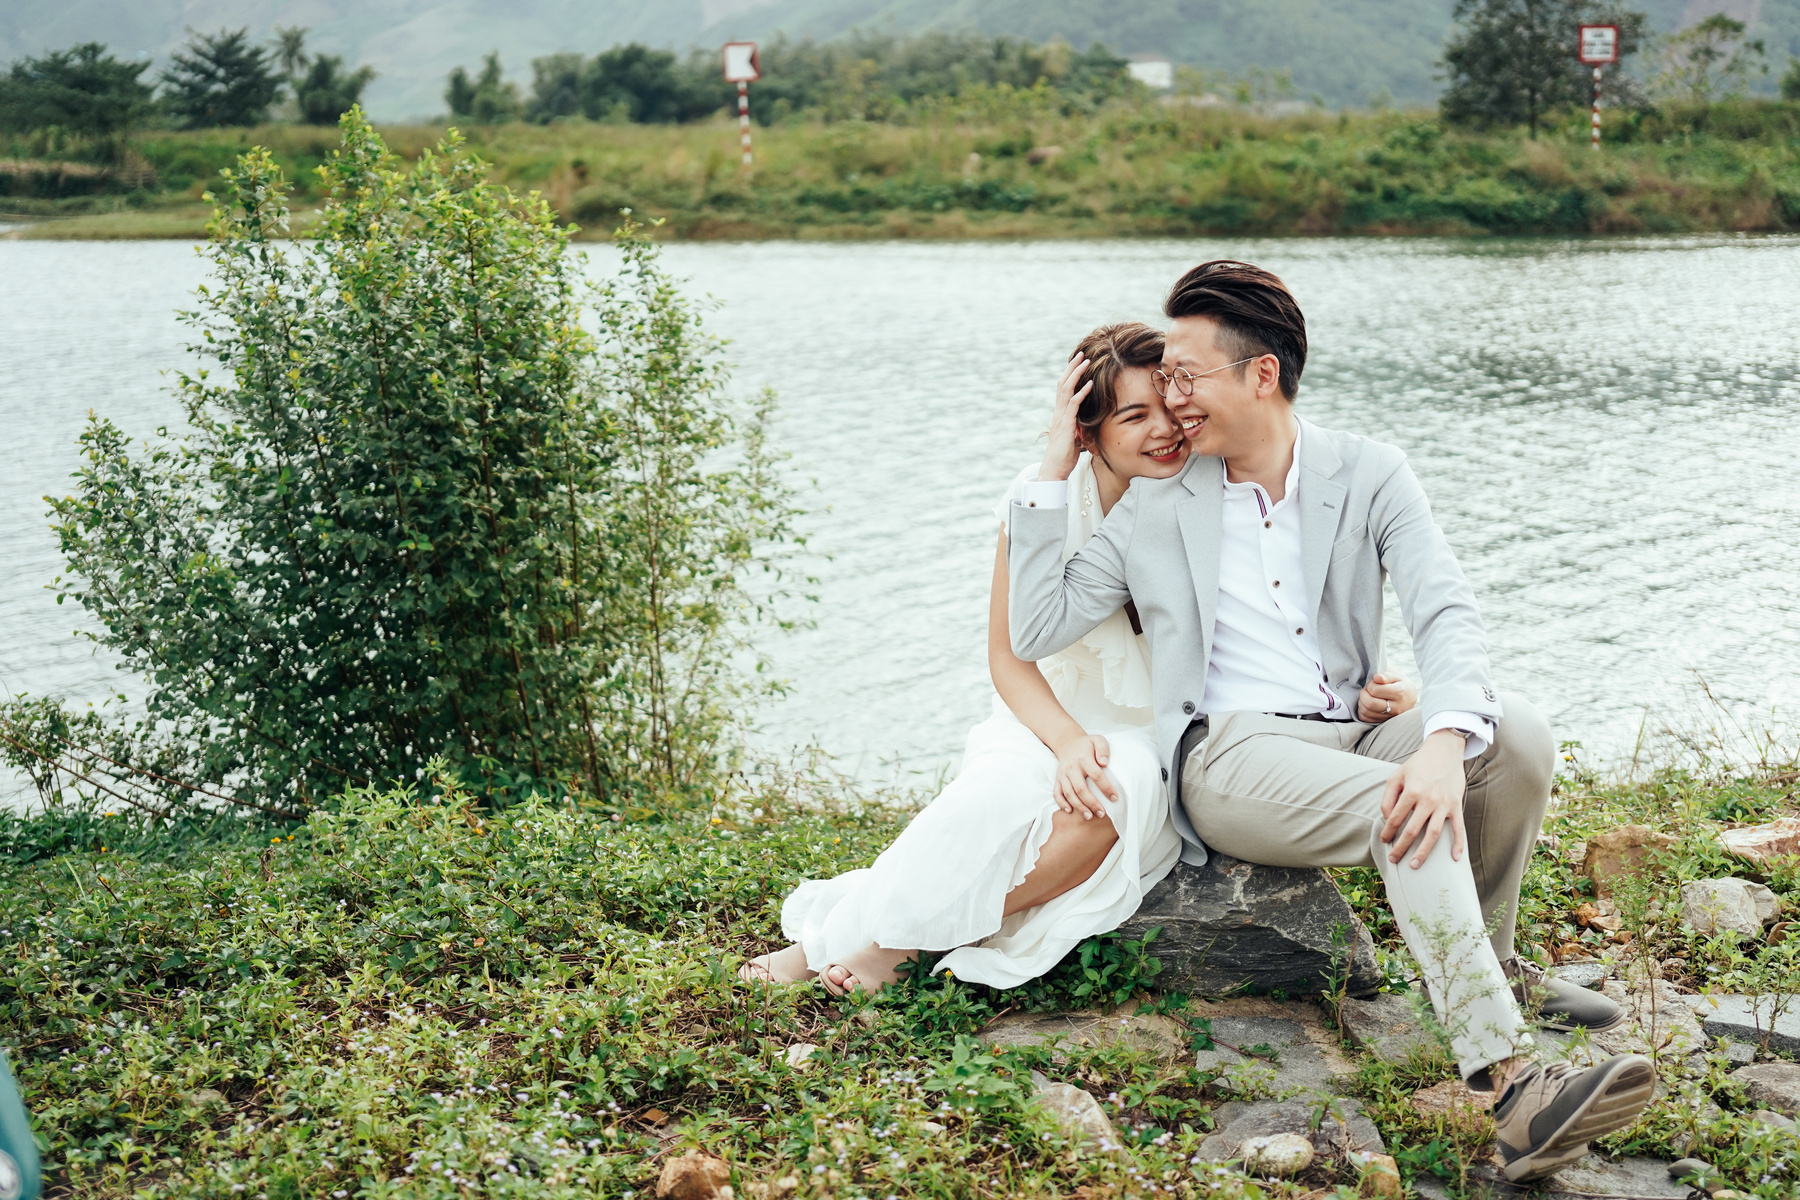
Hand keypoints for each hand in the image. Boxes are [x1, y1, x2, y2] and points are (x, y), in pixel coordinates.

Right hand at [1040, 352, 1092, 482]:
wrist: (1054, 469)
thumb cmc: (1064, 456)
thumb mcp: (1074, 437)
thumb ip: (1078, 426)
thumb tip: (1085, 422)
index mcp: (1060, 414)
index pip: (1063, 389)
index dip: (1070, 374)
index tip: (1078, 362)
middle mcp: (1058, 412)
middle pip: (1063, 383)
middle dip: (1072, 367)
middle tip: (1081, 353)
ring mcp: (1061, 417)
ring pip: (1066, 389)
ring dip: (1076, 373)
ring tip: (1085, 360)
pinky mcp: (1066, 425)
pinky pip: (1073, 404)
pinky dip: (1082, 392)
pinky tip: (1090, 383)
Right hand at [1052, 733, 1116, 819]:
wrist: (1067, 743)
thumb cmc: (1086, 745)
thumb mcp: (1097, 740)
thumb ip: (1103, 749)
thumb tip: (1105, 763)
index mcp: (1083, 758)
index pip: (1096, 775)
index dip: (1106, 788)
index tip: (1115, 798)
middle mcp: (1071, 768)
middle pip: (1081, 788)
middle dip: (1092, 803)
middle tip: (1102, 813)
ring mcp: (1063, 775)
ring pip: (1069, 793)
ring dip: (1079, 806)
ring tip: (1090, 816)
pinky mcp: (1057, 779)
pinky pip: (1057, 793)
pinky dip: (1061, 803)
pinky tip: (1070, 811)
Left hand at [1357, 674, 1416, 722]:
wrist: (1410, 698)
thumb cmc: (1400, 684)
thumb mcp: (1396, 676)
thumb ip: (1386, 676)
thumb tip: (1377, 678)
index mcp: (1400, 693)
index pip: (1375, 691)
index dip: (1370, 685)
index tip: (1373, 682)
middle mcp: (1396, 707)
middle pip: (1370, 703)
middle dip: (1363, 694)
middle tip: (1367, 689)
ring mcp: (1390, 717)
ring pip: (1366, 712)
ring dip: (1361, 702)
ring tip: (1367, 696)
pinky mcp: (1384, 722)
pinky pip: (1366, 719)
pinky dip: (1362, 711)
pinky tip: (1366, 704)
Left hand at [1380, 730, 1467, 868]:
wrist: (1444, 751)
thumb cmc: (1418, 764)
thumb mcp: (1397, 776)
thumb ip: (1388, 797)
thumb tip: (1386, 818)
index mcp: (1411, 792)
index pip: (1395, 819)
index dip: (1387, 832)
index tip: (1384, 841)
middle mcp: (1428, 800)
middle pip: (1412, 831)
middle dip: (1401, 847)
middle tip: (1394, 860)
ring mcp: (1444, 804)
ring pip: (1433, 835)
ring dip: (1423, 852)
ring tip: (1414, 865)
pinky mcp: (1456, 806)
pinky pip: (1458, 828)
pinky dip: (1458, 844)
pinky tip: (1454, 859)